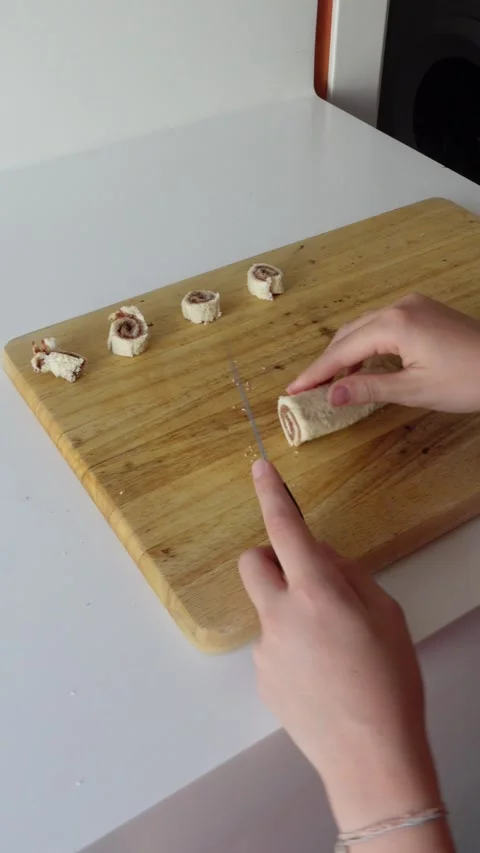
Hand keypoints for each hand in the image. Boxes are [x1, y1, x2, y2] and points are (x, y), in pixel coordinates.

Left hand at [239, 460, 443, 834]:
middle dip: (272, 561)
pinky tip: (320, 675)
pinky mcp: (260, 677)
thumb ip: (348, 575)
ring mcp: (265, 649)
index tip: (260, 469)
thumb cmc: (389, 683)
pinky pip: (270, 645)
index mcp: (317, 592)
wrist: (370, 756)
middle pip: (252, 563)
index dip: (272, 494)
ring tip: (330, 650)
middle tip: (305, 582)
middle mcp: (281, 615)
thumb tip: (322, 558)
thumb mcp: (386, 614)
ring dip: (288, 612)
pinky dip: (289, 647)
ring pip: (266, 609)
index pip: (285, 529)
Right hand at [287, 294, 479, 412]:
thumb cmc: (468, 380)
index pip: (342, 351)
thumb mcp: (414, 389)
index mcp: (394, 324)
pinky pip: (383, 326)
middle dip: (326, 362)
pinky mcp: (424, 311)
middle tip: (306, 388)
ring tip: (330, 383)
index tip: (293, 390)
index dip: (316, 373)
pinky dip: (366, 345)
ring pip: (365, 328)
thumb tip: (331, 396)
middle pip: (349, 334)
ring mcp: (413, 305)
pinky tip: (363, 366)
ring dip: (345, 354)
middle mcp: (399, 307)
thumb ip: (368, 389)